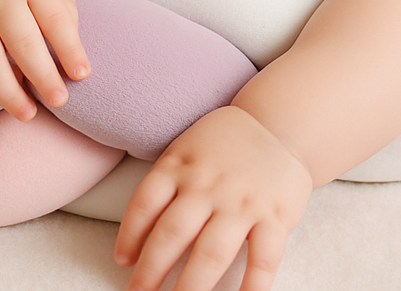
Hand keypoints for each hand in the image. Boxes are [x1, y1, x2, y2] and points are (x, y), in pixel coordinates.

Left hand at [115, 106, 312, 290]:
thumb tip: (135, 238)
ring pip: (211, 253)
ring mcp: (242, 201)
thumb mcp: (186, 150)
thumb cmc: (221, 145)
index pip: (145, 203)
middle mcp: (208, 184)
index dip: (130, 235)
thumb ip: (164, 184)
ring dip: (191, 288)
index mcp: (181, 164)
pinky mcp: (275, 216)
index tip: (123, 261)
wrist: (277, 125)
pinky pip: (263, 259)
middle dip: (151, 272)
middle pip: (172, 234)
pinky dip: (252, 288)